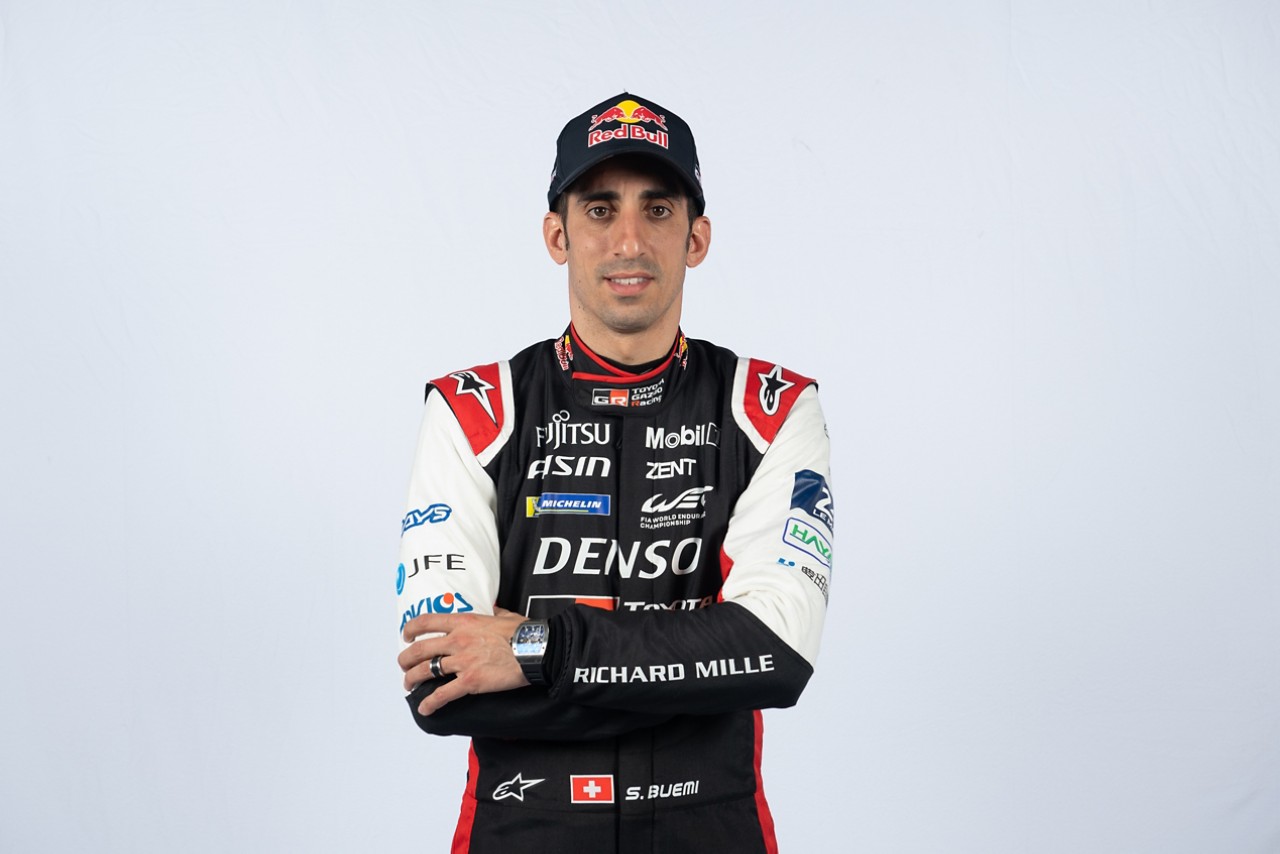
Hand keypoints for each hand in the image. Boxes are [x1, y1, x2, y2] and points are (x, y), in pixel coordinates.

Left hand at [399, 607, 528, 715]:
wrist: (535, 649)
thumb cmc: (523, 632)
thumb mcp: (504, 615)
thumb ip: (493, 613)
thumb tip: (493, 609)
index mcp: (464, 622)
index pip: (427, 622)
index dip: (411, 629)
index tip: (406, 635)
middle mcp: (457, 640)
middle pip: (419, 649)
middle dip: (406, 659)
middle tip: (404, 665)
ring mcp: (462, 661)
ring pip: (425, 671)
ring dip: (412, 680)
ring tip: (409, 685)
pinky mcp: (470, 681)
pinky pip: (443, 694)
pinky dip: (430, 703)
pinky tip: (424, 709)